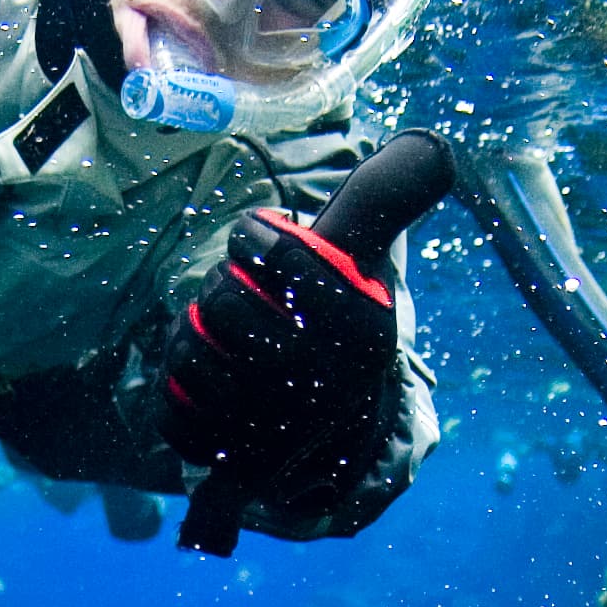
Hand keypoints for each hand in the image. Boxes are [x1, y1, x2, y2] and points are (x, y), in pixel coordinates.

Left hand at [164, 210, 400, 526]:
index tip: (261, 240)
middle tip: (239, 291)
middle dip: (221, 284)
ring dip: (191, 331)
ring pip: (192, 350)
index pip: (279, 253)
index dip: (256, 236)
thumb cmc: (336, 323)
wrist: (331, 432)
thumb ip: (388, 199)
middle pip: (227, 302)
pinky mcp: (232, 459)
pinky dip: (175, 386)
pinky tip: (201, 380)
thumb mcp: (367, 262)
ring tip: (215, 332)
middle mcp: (324, 385)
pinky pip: (172, 407)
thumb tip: (435, 147)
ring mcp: (276, 430)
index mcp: (363, 332)